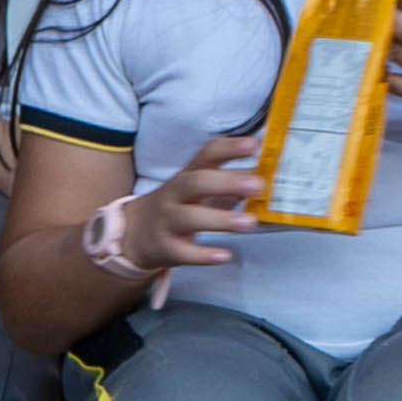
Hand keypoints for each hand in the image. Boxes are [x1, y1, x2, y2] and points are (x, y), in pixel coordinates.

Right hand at [126, 134, 266, 274]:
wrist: (135, 232)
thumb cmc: (180, 205)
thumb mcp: (201, 189)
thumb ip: (232, 181)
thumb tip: (265, 173)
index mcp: (189, 174)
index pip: (207, 154)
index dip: (229, 148)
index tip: (254, 144)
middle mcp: (175, 194)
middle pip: (196, 183)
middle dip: (227, 182)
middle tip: (258, 185)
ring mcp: (167, 220)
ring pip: (189, 217)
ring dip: (221, 220)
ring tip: (250, 223)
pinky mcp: (165, 247)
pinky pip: (183, 252)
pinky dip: (203, 255)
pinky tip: (224, 256)